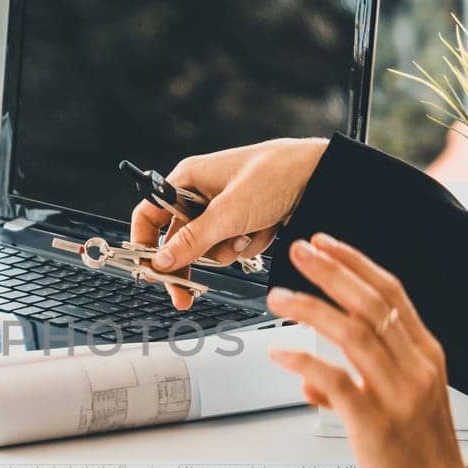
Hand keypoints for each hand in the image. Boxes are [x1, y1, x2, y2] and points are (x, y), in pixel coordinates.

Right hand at [129, 137, 328, 309]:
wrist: (323, 176)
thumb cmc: (277, 173)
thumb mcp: (229, 211)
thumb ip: (193, 240)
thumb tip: (162, 261)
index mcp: (188, 179)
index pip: (149, 215)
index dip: (144, 243)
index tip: (150, 271)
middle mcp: (202, 195)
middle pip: (180, 241)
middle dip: (192, 261)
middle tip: (185, 294)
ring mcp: (226, 211)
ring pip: (210, 250)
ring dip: (230, 249)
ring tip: (250, 230)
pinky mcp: (246, 223)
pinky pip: (236, 250)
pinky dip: (251, 246)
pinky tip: (267, 228)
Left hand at [265, 233, 465, 467]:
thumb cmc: (421, 458)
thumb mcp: (399, 408)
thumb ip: (358, 383)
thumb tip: (310, 379)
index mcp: (426, 356)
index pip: (391, 293)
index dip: (355, 263)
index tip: (324, 243)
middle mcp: (416, 368)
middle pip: (371, 302)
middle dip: (330, 270)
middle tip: (298, 250)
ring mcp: (398, 395)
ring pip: (352, 333)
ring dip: (310, 308)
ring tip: (278, 298)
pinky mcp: (376, 424)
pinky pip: (336, 381)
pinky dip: (303, 362)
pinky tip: (280, 355)